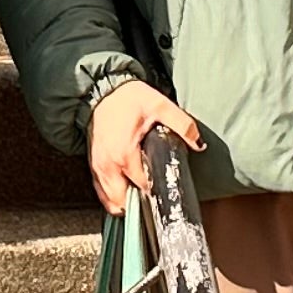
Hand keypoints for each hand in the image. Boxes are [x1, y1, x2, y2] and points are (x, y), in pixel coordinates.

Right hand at [86, 79, 203, 214]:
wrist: (102, 90)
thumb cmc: (127, 98)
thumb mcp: (159, 105)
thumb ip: (182, 124)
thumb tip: (199, 144)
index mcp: (124, 154)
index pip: (143, 187)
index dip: (158, 190)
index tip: (167, 186)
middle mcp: (108, 165)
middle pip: (124, 202)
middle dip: (141, 202)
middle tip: (155, 190)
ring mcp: (98, 167)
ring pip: (111, 202)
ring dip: (127, 201)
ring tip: (142, 190)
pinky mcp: (93, 166)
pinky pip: (102, 193)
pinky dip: (114, 196)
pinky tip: (127, 187)